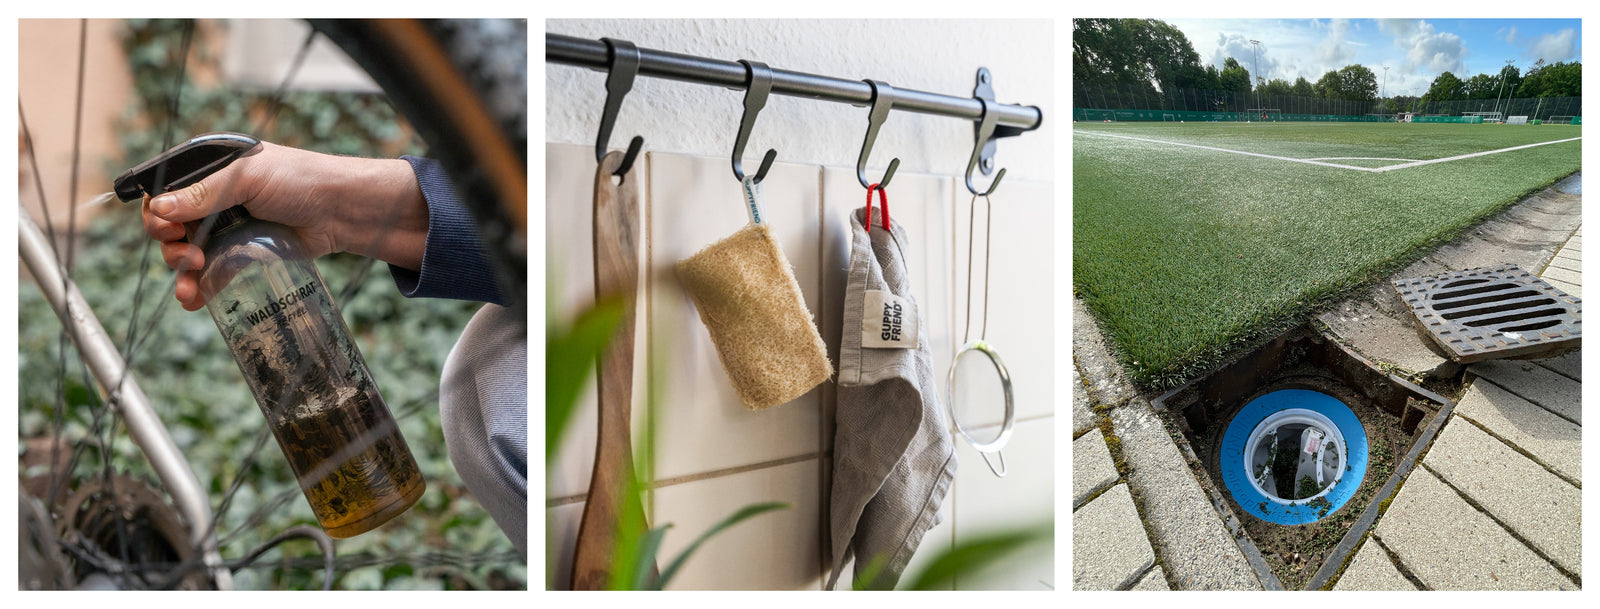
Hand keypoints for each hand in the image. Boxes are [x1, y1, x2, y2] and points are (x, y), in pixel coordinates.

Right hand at [142, 141, 428, 310]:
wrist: (343, 211)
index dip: (157, 211)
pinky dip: (199, 286)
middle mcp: (215, 198)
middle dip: (170, 244)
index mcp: (211, 170)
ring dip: (181, 271)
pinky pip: (212, 271)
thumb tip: (159, 208)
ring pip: (187, 252)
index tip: (165, 229)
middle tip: (187, 254)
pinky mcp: (244, 254)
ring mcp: (228, 227)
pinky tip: (193, 300)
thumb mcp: (248, 179)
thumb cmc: (300, 180)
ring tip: (189, 284)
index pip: (166, 190)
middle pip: (171, 225)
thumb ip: (204, 194)